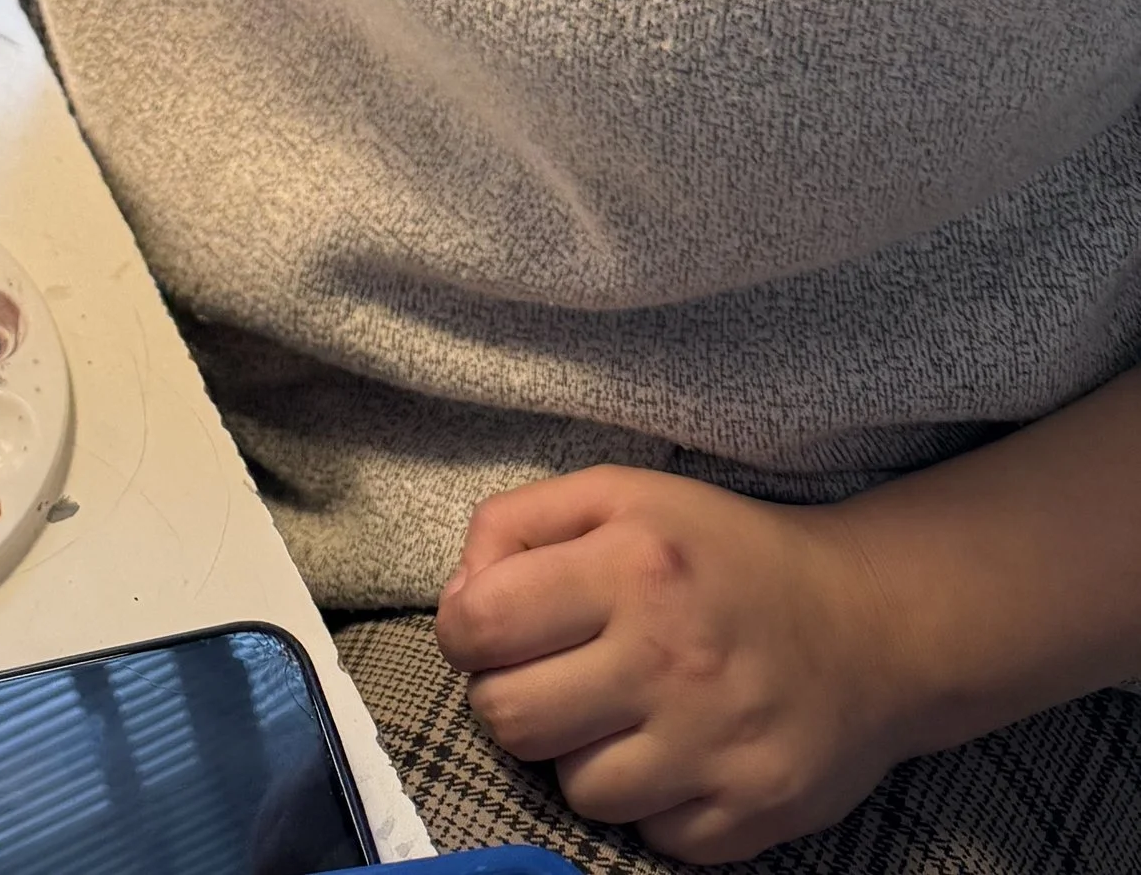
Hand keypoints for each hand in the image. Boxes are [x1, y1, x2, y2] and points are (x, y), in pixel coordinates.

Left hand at [435, 466, 907, 862]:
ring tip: (626, 711)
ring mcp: (712, 746)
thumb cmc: (723, 553)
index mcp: (632, 564)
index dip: (466, 632)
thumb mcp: (621, 496)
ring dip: (583, 754)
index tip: (494, 629)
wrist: (872, 626)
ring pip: (572, 788)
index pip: (477, 626)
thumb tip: (458, 600)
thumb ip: (518, 526)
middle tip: (558, 675)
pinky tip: (677, 750)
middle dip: (513, 697)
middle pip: (508, 719)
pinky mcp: (747, 814)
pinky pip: (645, 833)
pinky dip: (648, 800)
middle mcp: (671, 657)